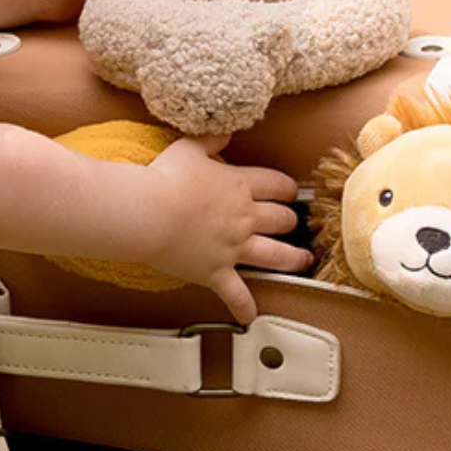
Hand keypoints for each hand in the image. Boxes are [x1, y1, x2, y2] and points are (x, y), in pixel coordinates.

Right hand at [142, 136, 309, 324]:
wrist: (149, 213)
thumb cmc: (164, 179)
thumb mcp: (188, 147)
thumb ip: (211, 139)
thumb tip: (226, 132)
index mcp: (239, 186)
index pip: (276, 185)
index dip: (286, 187)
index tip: (289, 191)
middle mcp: (244, 218)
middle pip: (282, 219)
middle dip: (290, 221)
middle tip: (293, 225)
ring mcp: (233, 248)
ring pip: (276, 255)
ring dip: (292, 259)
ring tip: (302, 262)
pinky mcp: (216, 272)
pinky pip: (235, 293)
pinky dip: (243, 307)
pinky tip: (250, 318)